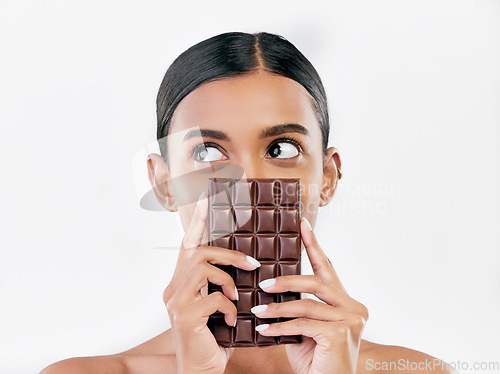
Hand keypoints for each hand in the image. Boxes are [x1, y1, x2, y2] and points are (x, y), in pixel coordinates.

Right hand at [163, 192, 260, 373]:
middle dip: (229, 253)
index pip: (188, 245)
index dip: (197, 221)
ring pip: (203, 267)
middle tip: (252, 262)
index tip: (205, 199)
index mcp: (180, 283)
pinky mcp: (184, 316)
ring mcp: (176, 301)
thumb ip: (222, 284)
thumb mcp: (218, 306)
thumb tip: (247, 262)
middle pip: (199, 251)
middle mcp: (173, 288)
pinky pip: (213, 296)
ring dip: (229, 277)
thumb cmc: (212, 338)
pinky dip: (228, 306)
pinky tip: (231, 320)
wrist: (201, 371)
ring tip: (239, 294)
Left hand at [251, 217, 368, 373]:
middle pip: (316, 282)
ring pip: (307, 303)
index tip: (302, 224)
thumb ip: (298, 307)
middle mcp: (353, 306)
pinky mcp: (341, 333)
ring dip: (278, 306)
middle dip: (287, 280)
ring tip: (256, 309)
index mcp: (346, 301)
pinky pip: (303, 323)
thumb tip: (271, 287)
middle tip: (263, 282)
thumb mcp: (305, 328)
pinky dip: (280, 326)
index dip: (314, 244)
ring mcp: (350, 320)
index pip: (327, 268)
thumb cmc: (316, 360)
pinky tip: (264, 329)